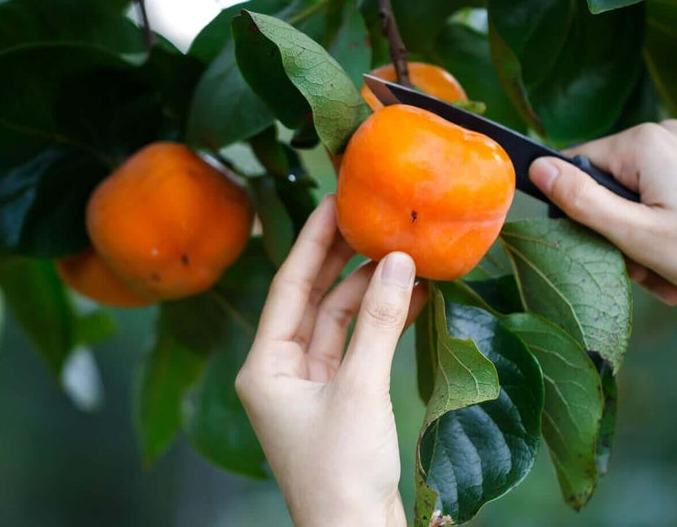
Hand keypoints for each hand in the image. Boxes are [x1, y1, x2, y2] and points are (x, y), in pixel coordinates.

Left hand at [235, 197, 426, 526]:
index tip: (334, 202)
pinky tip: (411, 298)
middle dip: (343, 261)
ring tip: (404, 256)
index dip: (313, 241)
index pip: (289, 286)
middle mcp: (283, 372)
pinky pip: (360, 347)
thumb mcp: (361, 389)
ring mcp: (312, 388)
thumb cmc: (341, 474)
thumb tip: (397, 262)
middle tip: (370, 217)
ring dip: (372, 292)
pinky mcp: (342, 401)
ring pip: (341, 322)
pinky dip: (383, 323)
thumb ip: (379, 323)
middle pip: (314, 300)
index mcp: (266, 368)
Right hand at [528, 120, 676, 313]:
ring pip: (633, 201)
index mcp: (644, 142)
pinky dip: (661, 238)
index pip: (576, 166)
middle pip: (606, 187)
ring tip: (665, 281)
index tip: (603, 251)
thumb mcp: (637, 235)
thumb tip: (535, 169)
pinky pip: (660, 202)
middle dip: (615, 236)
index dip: (578, 213)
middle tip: (641, 274)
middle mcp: (665, 137)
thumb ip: (581, 201)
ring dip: (639, 245)